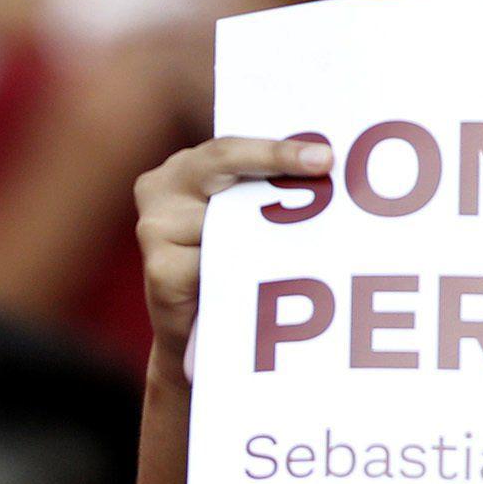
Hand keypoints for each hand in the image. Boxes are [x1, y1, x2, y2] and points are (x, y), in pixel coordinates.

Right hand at [130, 132, 335, 362]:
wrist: (198, 336)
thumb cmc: (232, 268)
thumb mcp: (243, 220)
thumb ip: (262, 190)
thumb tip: (328, 166)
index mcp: (184, 168)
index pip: (231, 147)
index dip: (277, 148)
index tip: (324, 156)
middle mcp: (160, 187)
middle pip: (221, 161)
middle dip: (276, 159)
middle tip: (326, 163)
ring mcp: (154, 227)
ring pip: (225, 216)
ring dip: (270, 227)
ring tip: (311, 236)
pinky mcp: (159, 269)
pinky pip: (216, 261)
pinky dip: (246, 269)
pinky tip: (270, 279)